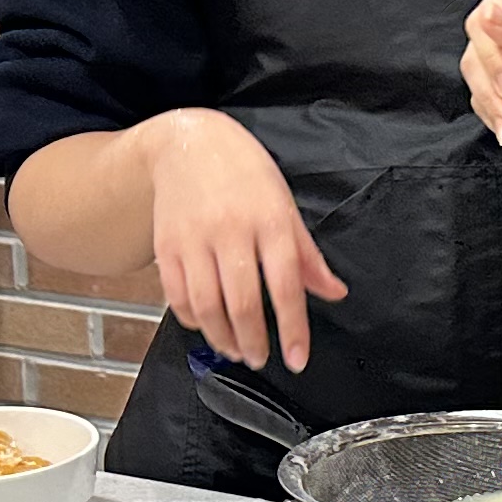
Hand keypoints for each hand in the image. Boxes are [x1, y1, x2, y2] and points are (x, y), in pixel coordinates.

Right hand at [144, 109, 345, 374]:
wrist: (188, 142)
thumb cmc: (244, 173)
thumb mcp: (284, 205)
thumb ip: (307, 255)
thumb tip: (334, 292)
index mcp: (270, 220)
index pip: (285, 285)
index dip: (292, 328)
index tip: (297, 359)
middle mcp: (231, 230)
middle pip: (242, 302)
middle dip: (254, 342)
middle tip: (261, 359)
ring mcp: (194, 239)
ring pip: (206, 305)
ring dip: (222, 338)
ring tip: (236, 351)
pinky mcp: (167, 245)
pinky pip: (177, 295)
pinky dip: (192, 319)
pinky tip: (207, 326)